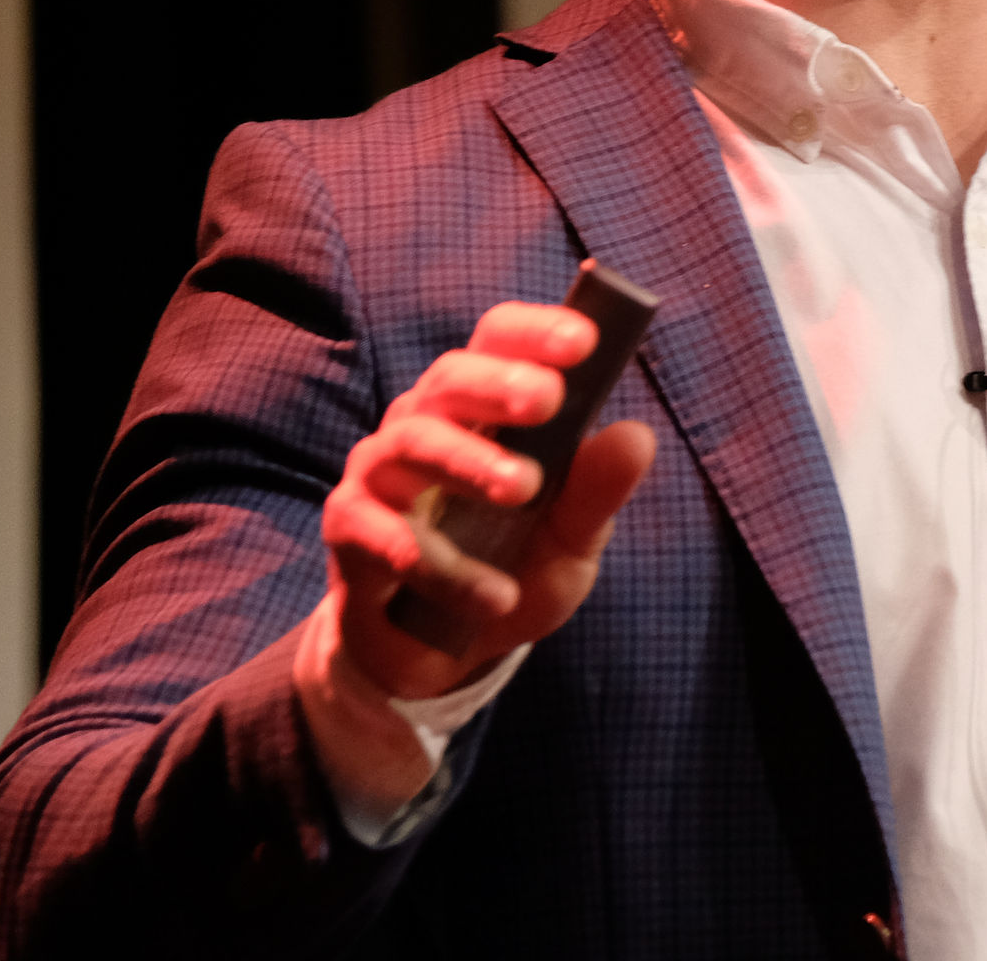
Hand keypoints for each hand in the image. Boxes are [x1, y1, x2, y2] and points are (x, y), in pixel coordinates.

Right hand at [315, 302, 655, 700]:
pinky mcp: (349, 530)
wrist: (443, 654)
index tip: (584, 340)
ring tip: (522, 491)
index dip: (536, 332)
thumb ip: (597, 490)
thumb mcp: (571, 537)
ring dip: (467, 462)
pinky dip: (441, 566)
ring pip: (409, 443)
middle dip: (497, 382)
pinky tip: (494, 595)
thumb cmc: (515, 567)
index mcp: (484, 406)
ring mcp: (379, 474)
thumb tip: (638, 436)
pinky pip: (380, 534)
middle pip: (448, 378)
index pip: (499, 340)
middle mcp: (425, 424)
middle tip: (547, 399)